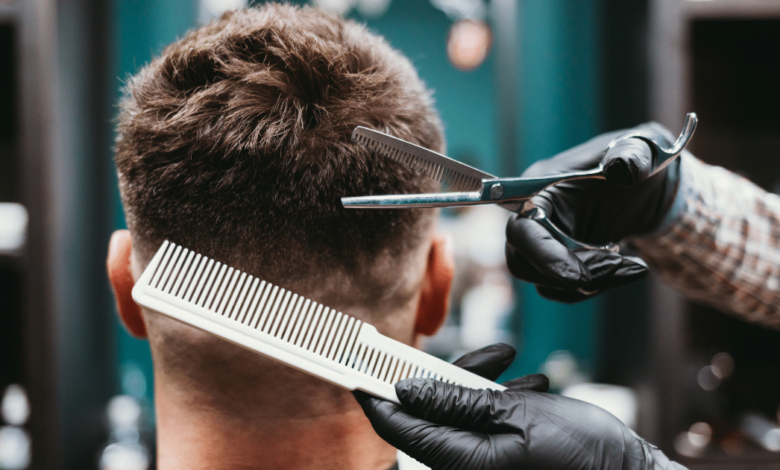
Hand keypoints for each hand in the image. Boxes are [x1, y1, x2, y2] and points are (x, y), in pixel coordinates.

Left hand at [354, 344, 684, 469]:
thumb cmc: (581, 453)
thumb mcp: (518, 416)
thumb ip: (458, 402)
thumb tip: (405, 389)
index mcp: (460, 458)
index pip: (396, 424)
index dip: (373, 390)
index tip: (357, 358)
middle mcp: (464, 461)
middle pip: (427, 408)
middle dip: (444, 372)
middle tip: (472, 347)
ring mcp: (482, 456)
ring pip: (457, 405)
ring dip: (477, 378)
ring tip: (511, 359)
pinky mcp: (500, 448)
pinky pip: (482, 415)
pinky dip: (497, 394)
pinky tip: (528, 384)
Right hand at [506, 123, 680, 301]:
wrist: (646, 181)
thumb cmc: (638, 160)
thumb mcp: (641, 151)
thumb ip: (633, 156)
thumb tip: (625, 169)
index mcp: (540, 188)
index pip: (521, 230)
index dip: (544, 257)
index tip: (580, 278)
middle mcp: (532, 217)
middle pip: (523, 263)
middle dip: (572, 275)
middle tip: (620, 265)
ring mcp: (543, 241)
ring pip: (546, 282)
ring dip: (592, 283)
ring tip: (634, 267)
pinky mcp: (559, 259)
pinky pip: (564, 288)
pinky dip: (597, 286)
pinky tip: (628, 269)